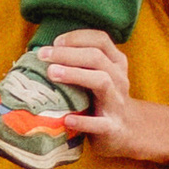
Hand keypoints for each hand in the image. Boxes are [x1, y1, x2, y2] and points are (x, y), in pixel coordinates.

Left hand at [41, 29, 168, 166]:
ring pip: (102, 81)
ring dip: (75, 75)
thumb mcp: (97, 76)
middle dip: (68, 54)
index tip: (55, 42)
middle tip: (43, 55)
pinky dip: (83, 121)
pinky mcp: (113, 127)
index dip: (78, 37)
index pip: (101, 40)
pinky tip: (67, 119)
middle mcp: (119, 79)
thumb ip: (79, 63)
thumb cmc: (102, 98)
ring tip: (52, 73)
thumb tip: (42, 52)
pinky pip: (100, 123)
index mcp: (116, 63)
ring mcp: (117, 103)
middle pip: (97, 57)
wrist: (126, 131)